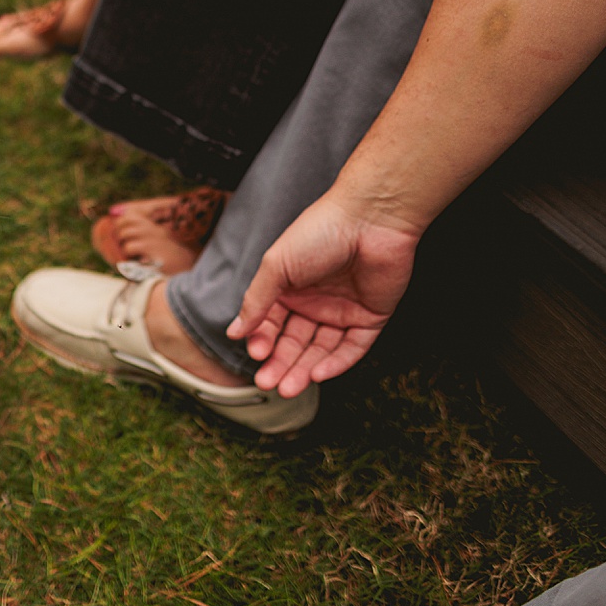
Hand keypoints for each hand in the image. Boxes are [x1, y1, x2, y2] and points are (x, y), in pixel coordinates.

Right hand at [226, 196, 420, 396]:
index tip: (256, 353)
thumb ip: (256, 301)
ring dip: (303, 370)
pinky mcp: (371, 317)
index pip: (270, 323)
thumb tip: (234, 332)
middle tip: (268, 383)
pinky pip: (353, 348)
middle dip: (280, 364)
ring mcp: (343, 310)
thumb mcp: (277, 265)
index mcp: (289, 287)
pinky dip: (336, 363)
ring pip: (321, 350)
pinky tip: (317, 375)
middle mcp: (315, 301)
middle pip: (294, 342)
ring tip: (288, 388)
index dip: (262, 340)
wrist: (370, 217)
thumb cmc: (319, 231)